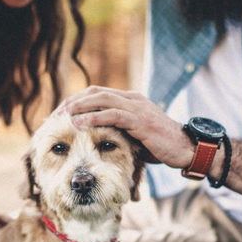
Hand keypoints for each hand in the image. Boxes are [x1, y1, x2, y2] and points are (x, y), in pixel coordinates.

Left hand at [57, 86, 194, 167]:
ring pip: (101, 99)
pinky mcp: (140, 120)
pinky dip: (93, 118)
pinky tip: (79, 124)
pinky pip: (112, 115)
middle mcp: (132, 99)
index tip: (59, 115)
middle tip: (54, 116)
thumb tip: (98, 140)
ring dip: (79, 107)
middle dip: (72, 103)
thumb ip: (119, 131)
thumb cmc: (162, 145)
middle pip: (94, 92)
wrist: (186, 148)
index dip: (76, 102)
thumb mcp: (136, 135)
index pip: (96, 93)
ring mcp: (136, 107)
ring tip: (62, 117)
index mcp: (129, 99)